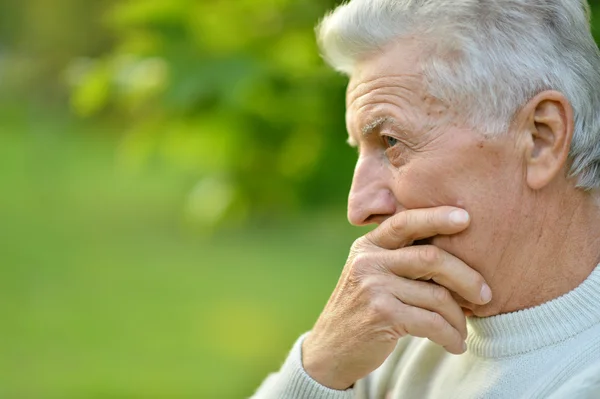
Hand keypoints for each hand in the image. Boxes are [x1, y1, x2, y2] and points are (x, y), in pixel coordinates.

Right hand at [301, 207, 491, 389]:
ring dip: (459, 317)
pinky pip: (431, 322)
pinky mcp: (381, 315)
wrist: (331, 350)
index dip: (437, 217)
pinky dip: (450, 336)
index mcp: (368, 246)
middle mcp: (368, 261)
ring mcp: (373, 287)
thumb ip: (399, 259)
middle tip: (486, 294)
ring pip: (436, 295)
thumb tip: (455, 254)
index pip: (405, 222)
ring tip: (463, 330)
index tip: (466, 218)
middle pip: (431, 258)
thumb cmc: (363, 310)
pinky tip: (456, 344)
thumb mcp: (371, 275)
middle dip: (466, 277)